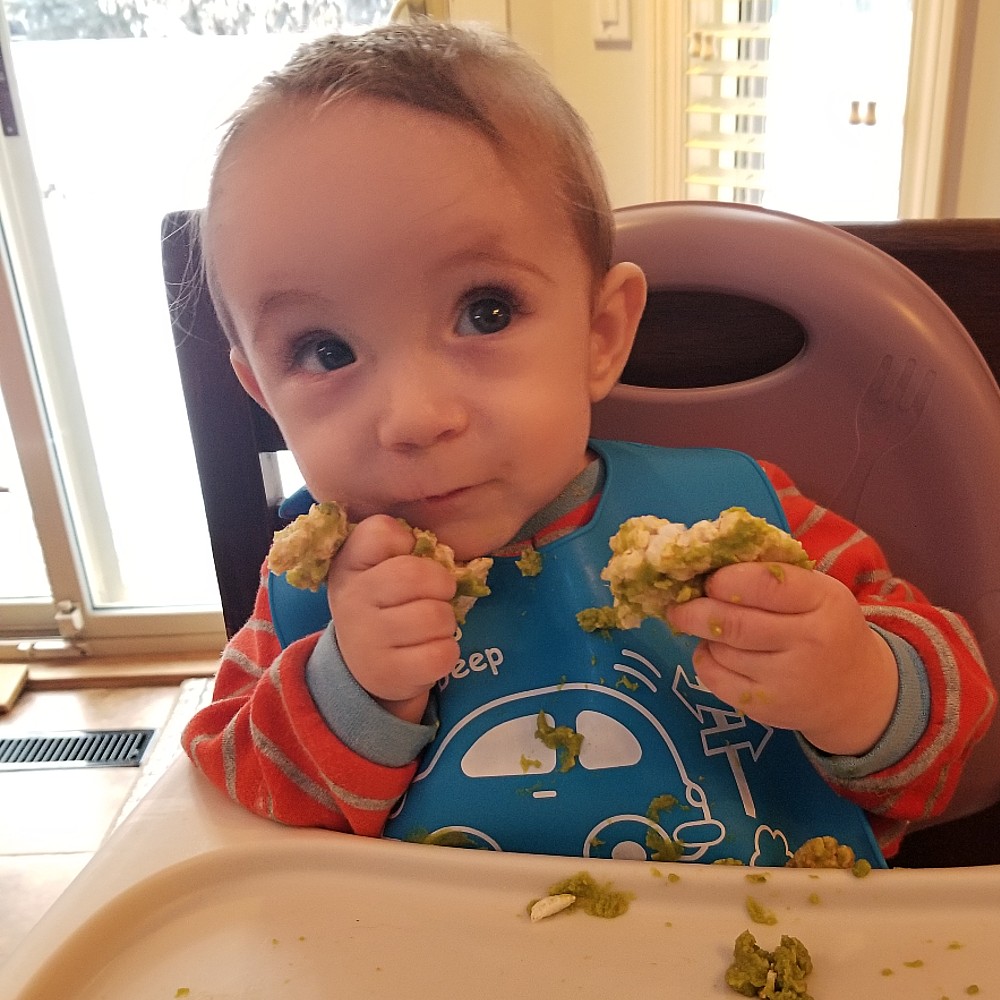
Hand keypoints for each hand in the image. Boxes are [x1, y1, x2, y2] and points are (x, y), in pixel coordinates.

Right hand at [325, 515, 458, 722]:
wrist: (361, 666)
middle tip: (438, 595)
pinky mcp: (388, 673)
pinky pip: (442, 653)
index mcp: (350, 564)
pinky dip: (447, 651)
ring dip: (446, 621)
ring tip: (432, 626)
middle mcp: (352, 599)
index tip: (407, 558)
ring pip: (435, 616)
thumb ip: (403, 552)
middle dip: (442, 584)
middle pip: (415, 575)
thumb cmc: (383, 605)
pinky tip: (430, 650)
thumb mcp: (378, 571)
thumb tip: (443, 554)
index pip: (380, 531)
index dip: (406, 540)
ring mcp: (367, 639)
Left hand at [664, 562, 898, 755]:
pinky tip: (715, 652)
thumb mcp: (817, 592)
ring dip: (704, 636)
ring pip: (722, 650)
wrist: (858, 692)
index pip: (765, 583)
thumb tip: (707, 562)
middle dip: (695, 610)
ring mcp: (788, 680)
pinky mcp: (768, 709)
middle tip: (678, 605)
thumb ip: (772, 576)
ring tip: (709, 628)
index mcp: (823, 600)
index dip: (726, 579)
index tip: (709, 579)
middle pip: (734, 623)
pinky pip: (716, 679)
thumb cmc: (826, 627)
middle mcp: (809, 641)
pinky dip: (705, 661)